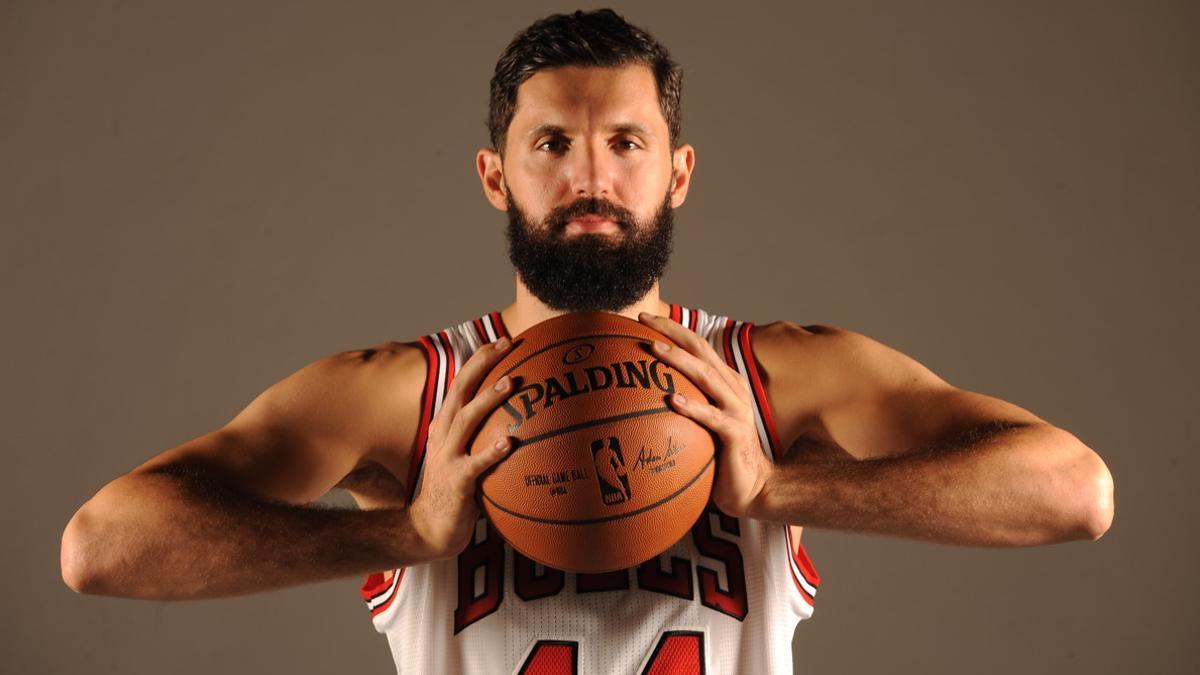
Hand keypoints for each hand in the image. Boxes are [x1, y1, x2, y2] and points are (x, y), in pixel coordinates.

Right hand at [407, 337, 516, 559]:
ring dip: (488, 400)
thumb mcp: (466, 456)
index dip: (479, 360)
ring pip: (466, 420)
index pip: (460, 384)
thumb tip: (522, 421)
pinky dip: (492, 452)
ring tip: (511, 383)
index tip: (502, 341)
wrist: (429, 530)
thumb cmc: (456, 492)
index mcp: (445, 427)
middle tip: (506, 345)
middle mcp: (443, 436)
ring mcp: (447, 458)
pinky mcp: (456, 482)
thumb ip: (484, 437)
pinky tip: (510, 443)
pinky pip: (476, 464)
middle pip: (459, 391)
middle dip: (481, 364)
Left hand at [638, 312, 773, 518]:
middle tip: (643, 320)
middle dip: (671, 331)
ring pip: (706, 376)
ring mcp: (736, 409)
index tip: (642, 317)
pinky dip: (692, 406)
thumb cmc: (720, 453)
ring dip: (679, 360)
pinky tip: (671, 400)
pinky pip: (711, 416)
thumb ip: (683, 402)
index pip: (696, 345)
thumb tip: (640, 393)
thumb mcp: (700, 421)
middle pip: (700, 349)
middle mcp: (732, 388)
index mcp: (724, 381)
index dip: (671, 328)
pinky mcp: (735, 433)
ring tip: (655, 349)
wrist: (750, 486)